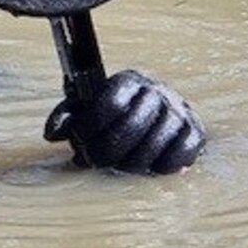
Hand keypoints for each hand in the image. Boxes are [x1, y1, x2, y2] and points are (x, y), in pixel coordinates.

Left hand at [44, 69, 204, 174]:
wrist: (152, 111)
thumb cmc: (111, 113)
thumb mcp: (84, 107)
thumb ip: (65, 116)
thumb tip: (52, 134)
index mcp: (127, 80)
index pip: (110, 103)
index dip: (90, 126)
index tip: (80, 141)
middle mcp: (156, 91)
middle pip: (132, 126)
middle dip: (107, 151)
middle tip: (94, 160)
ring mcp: (178, 109)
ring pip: (156, 143)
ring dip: (132, 163)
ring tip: (118, 165)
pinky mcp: (195, 130)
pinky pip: (184, 151)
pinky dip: (166, 164)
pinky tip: (150, 167)